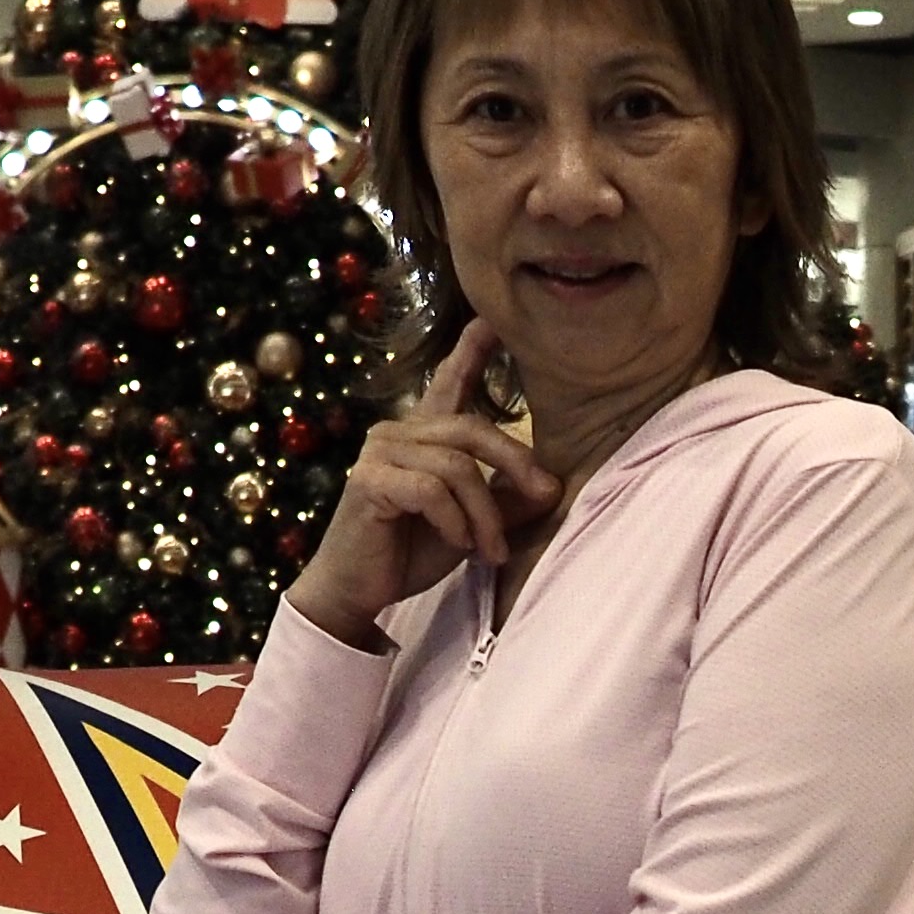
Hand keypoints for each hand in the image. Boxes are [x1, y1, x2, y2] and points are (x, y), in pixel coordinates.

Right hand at [282, 324, 556, 648]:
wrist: (358, 591)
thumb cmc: (411, 553)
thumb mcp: (473, 525)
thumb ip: (507, 503)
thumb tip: (554, 487)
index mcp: (423, 436)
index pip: (450, 384)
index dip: (470, 352)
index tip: (491, 322)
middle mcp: (398, 432)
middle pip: (472, 429)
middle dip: (516, 464)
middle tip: (545, 496)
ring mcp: (380, 452)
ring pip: (457, 466)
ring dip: (485, 514)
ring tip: (491, 551)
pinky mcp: (369, 480)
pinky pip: (431, 489)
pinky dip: (455, 520)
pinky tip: (458, 544)